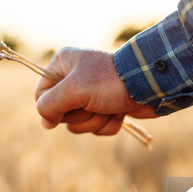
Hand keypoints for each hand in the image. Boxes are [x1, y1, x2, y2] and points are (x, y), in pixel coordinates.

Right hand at [35, 47, 157, 134]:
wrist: (151, 83)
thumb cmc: (110, 81)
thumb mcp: (74, 90)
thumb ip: (50, 104)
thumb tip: (45, 122)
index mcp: (63, 65)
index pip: (41, 95)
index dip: (52, 107)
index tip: (68, 107)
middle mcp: (74, 78)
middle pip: (61, 112)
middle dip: (81, 115)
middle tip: (95, 103)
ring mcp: (91, 94)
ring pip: (79, 123)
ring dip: (96, 120)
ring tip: (110, 107)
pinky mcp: (106, 106)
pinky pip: (97, 126)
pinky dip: (108, 124)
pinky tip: (120, 112)